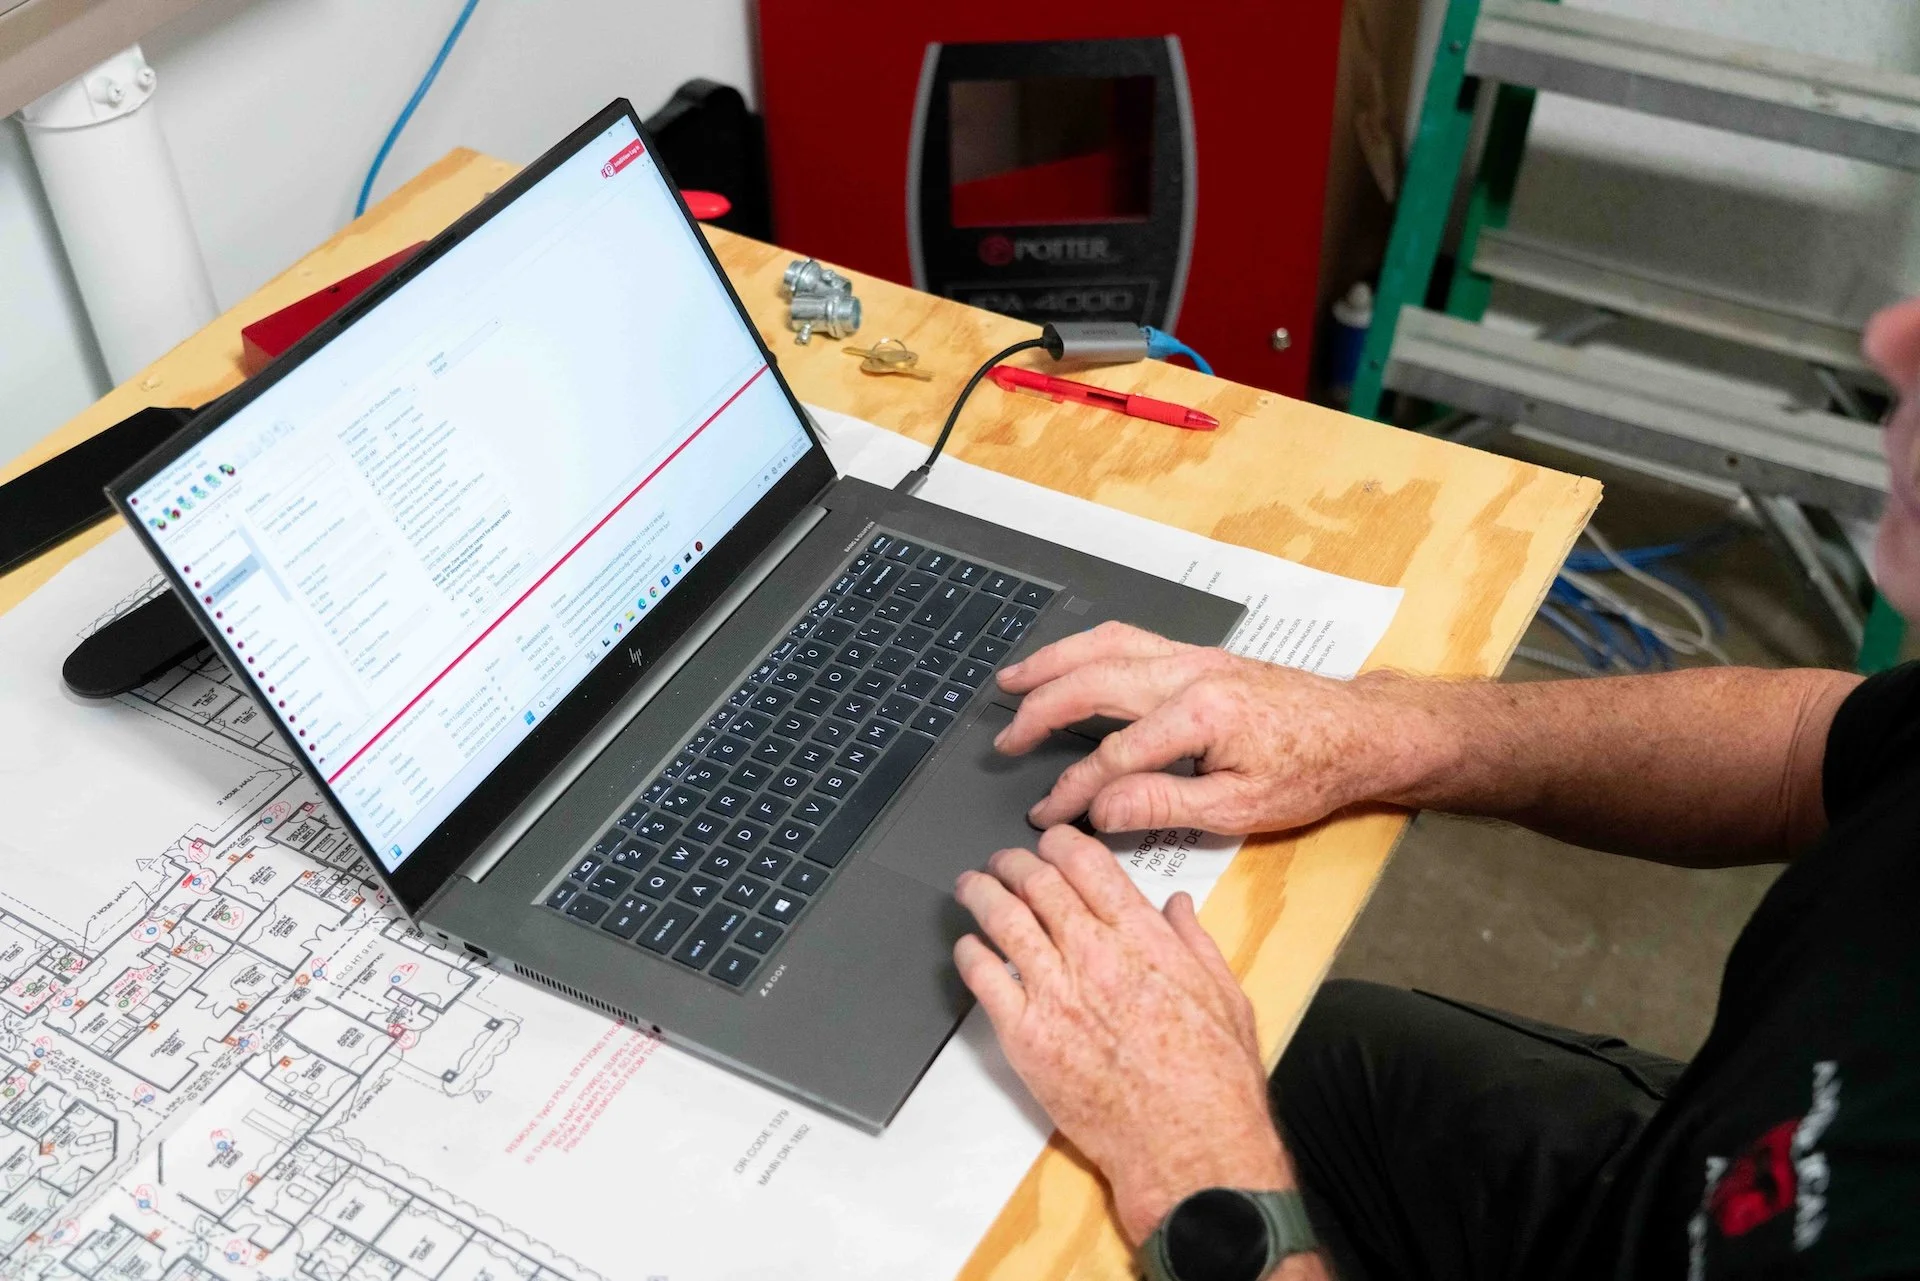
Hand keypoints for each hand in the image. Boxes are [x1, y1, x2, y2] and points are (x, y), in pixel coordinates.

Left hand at [954, 824, 1290, 1245]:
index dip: (1060, 843)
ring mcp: (1056, 994)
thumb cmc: (1214, 1078)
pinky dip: (971, 953)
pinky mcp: (1027, 1037)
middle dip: (1014, 863)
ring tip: (970, 885)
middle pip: (1037, 883)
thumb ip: (1194, 942)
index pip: (1086, 864)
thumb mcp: (1225, 995)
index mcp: (1143, 938)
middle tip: (1003, 862)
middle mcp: (1094, 954)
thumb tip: (1177, 906)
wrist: (1189, 1145)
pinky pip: (984, 978)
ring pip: (1003, 920)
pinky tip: (968, 946)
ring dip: (981, 893)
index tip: (1049, 843)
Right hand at [994, 621, 1453, 833]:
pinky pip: (1125, 640)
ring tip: (1011, 683)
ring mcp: (1191, 657)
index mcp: (1199, 716)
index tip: (1046, 815)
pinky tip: (1065, 663)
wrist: (1359, 731)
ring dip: (1051, 663)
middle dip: (1039, 711)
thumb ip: (1164, 807)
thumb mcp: (1241, 809)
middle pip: (1092, 683)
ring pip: (1103, 647)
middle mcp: (1188, 674)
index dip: (1073, 790)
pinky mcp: (1197, 655)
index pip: (1113, 756)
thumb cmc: (1310, 772)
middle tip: (1004, 742)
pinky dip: (1083, 650)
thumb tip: (1100, 810)